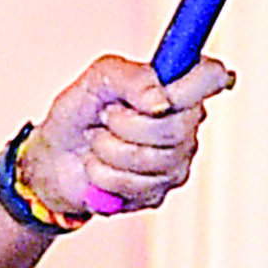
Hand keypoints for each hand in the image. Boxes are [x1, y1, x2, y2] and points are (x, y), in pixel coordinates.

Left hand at [21, 55, 233, 219]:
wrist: (54, 155)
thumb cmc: (81, 111)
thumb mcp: (97, 79)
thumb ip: (130, 77)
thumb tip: (160, 100)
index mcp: (177, 86)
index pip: (212, 76)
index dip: (191, 84)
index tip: (158, 93)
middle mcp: (186, 124)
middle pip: (176, 127)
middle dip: (125, 123)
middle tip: (105, 117)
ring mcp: (176, 161)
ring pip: (152, 159)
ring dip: (107, 148)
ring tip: (97, 141)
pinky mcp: (158, 192)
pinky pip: (134, 186)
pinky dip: (102, 174)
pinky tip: (98, 166)